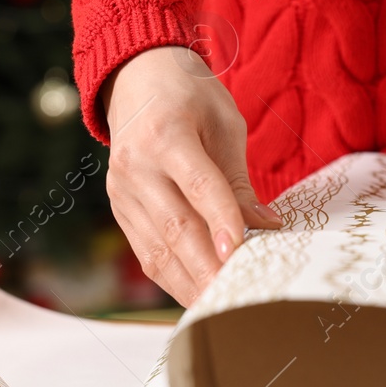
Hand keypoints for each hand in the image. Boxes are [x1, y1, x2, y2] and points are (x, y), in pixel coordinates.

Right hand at [105, 46, 281, 305]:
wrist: (137, 79)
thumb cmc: (190, 97)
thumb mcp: (225, 124)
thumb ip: (239, 179)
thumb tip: (265, 226)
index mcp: (166, 134)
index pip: (198, 185)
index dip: (221, 220)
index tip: (242, 252)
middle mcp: (136, 165)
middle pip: (175, 226)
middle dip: (208, 266)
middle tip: (238, 296)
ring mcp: (122, 191)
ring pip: (157, 248)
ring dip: (190, 282)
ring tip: (222, 307)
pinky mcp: (120, 209)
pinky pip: (146, 252)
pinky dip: (173, 278)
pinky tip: (198, 295)